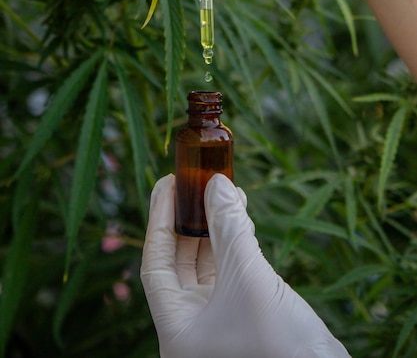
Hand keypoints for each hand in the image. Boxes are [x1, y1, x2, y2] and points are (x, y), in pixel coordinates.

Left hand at [140, 173, 350, 357]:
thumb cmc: (280, 343)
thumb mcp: (248, 277)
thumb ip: (229, 227)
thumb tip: (216, 183)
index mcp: (176, 330)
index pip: (155, 263)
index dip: (160, 220)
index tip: (168, 184)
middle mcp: (192, 326)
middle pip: (180, 260)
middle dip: (191, 218)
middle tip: (197, 182)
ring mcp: (218, 321)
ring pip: (208, 261)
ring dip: (216, 225)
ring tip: (226, 191)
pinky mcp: (244, 313)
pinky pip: (231, 268)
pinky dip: (235, 240)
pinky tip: (242, 214)